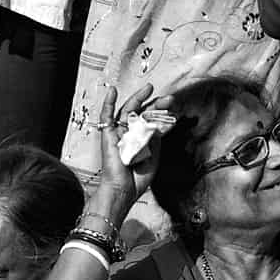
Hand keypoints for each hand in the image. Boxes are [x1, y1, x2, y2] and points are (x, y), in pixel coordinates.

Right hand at [89, 84, 161, 216]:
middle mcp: (130, 134)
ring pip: (128, 111)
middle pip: (142, 113)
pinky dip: (108, 103)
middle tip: (168, 99)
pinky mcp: (108, 136)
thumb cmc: (136, 179)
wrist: (123, 191)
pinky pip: (106, 117)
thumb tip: (158, 122)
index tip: (174, 108)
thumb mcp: (154, 155)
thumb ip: (155, 138)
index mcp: (141, 139)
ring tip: (149, 88)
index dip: (162, 113)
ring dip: (138, 98)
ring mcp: (119, 134)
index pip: (151, 120)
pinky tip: (113, 92)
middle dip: (155, 104)